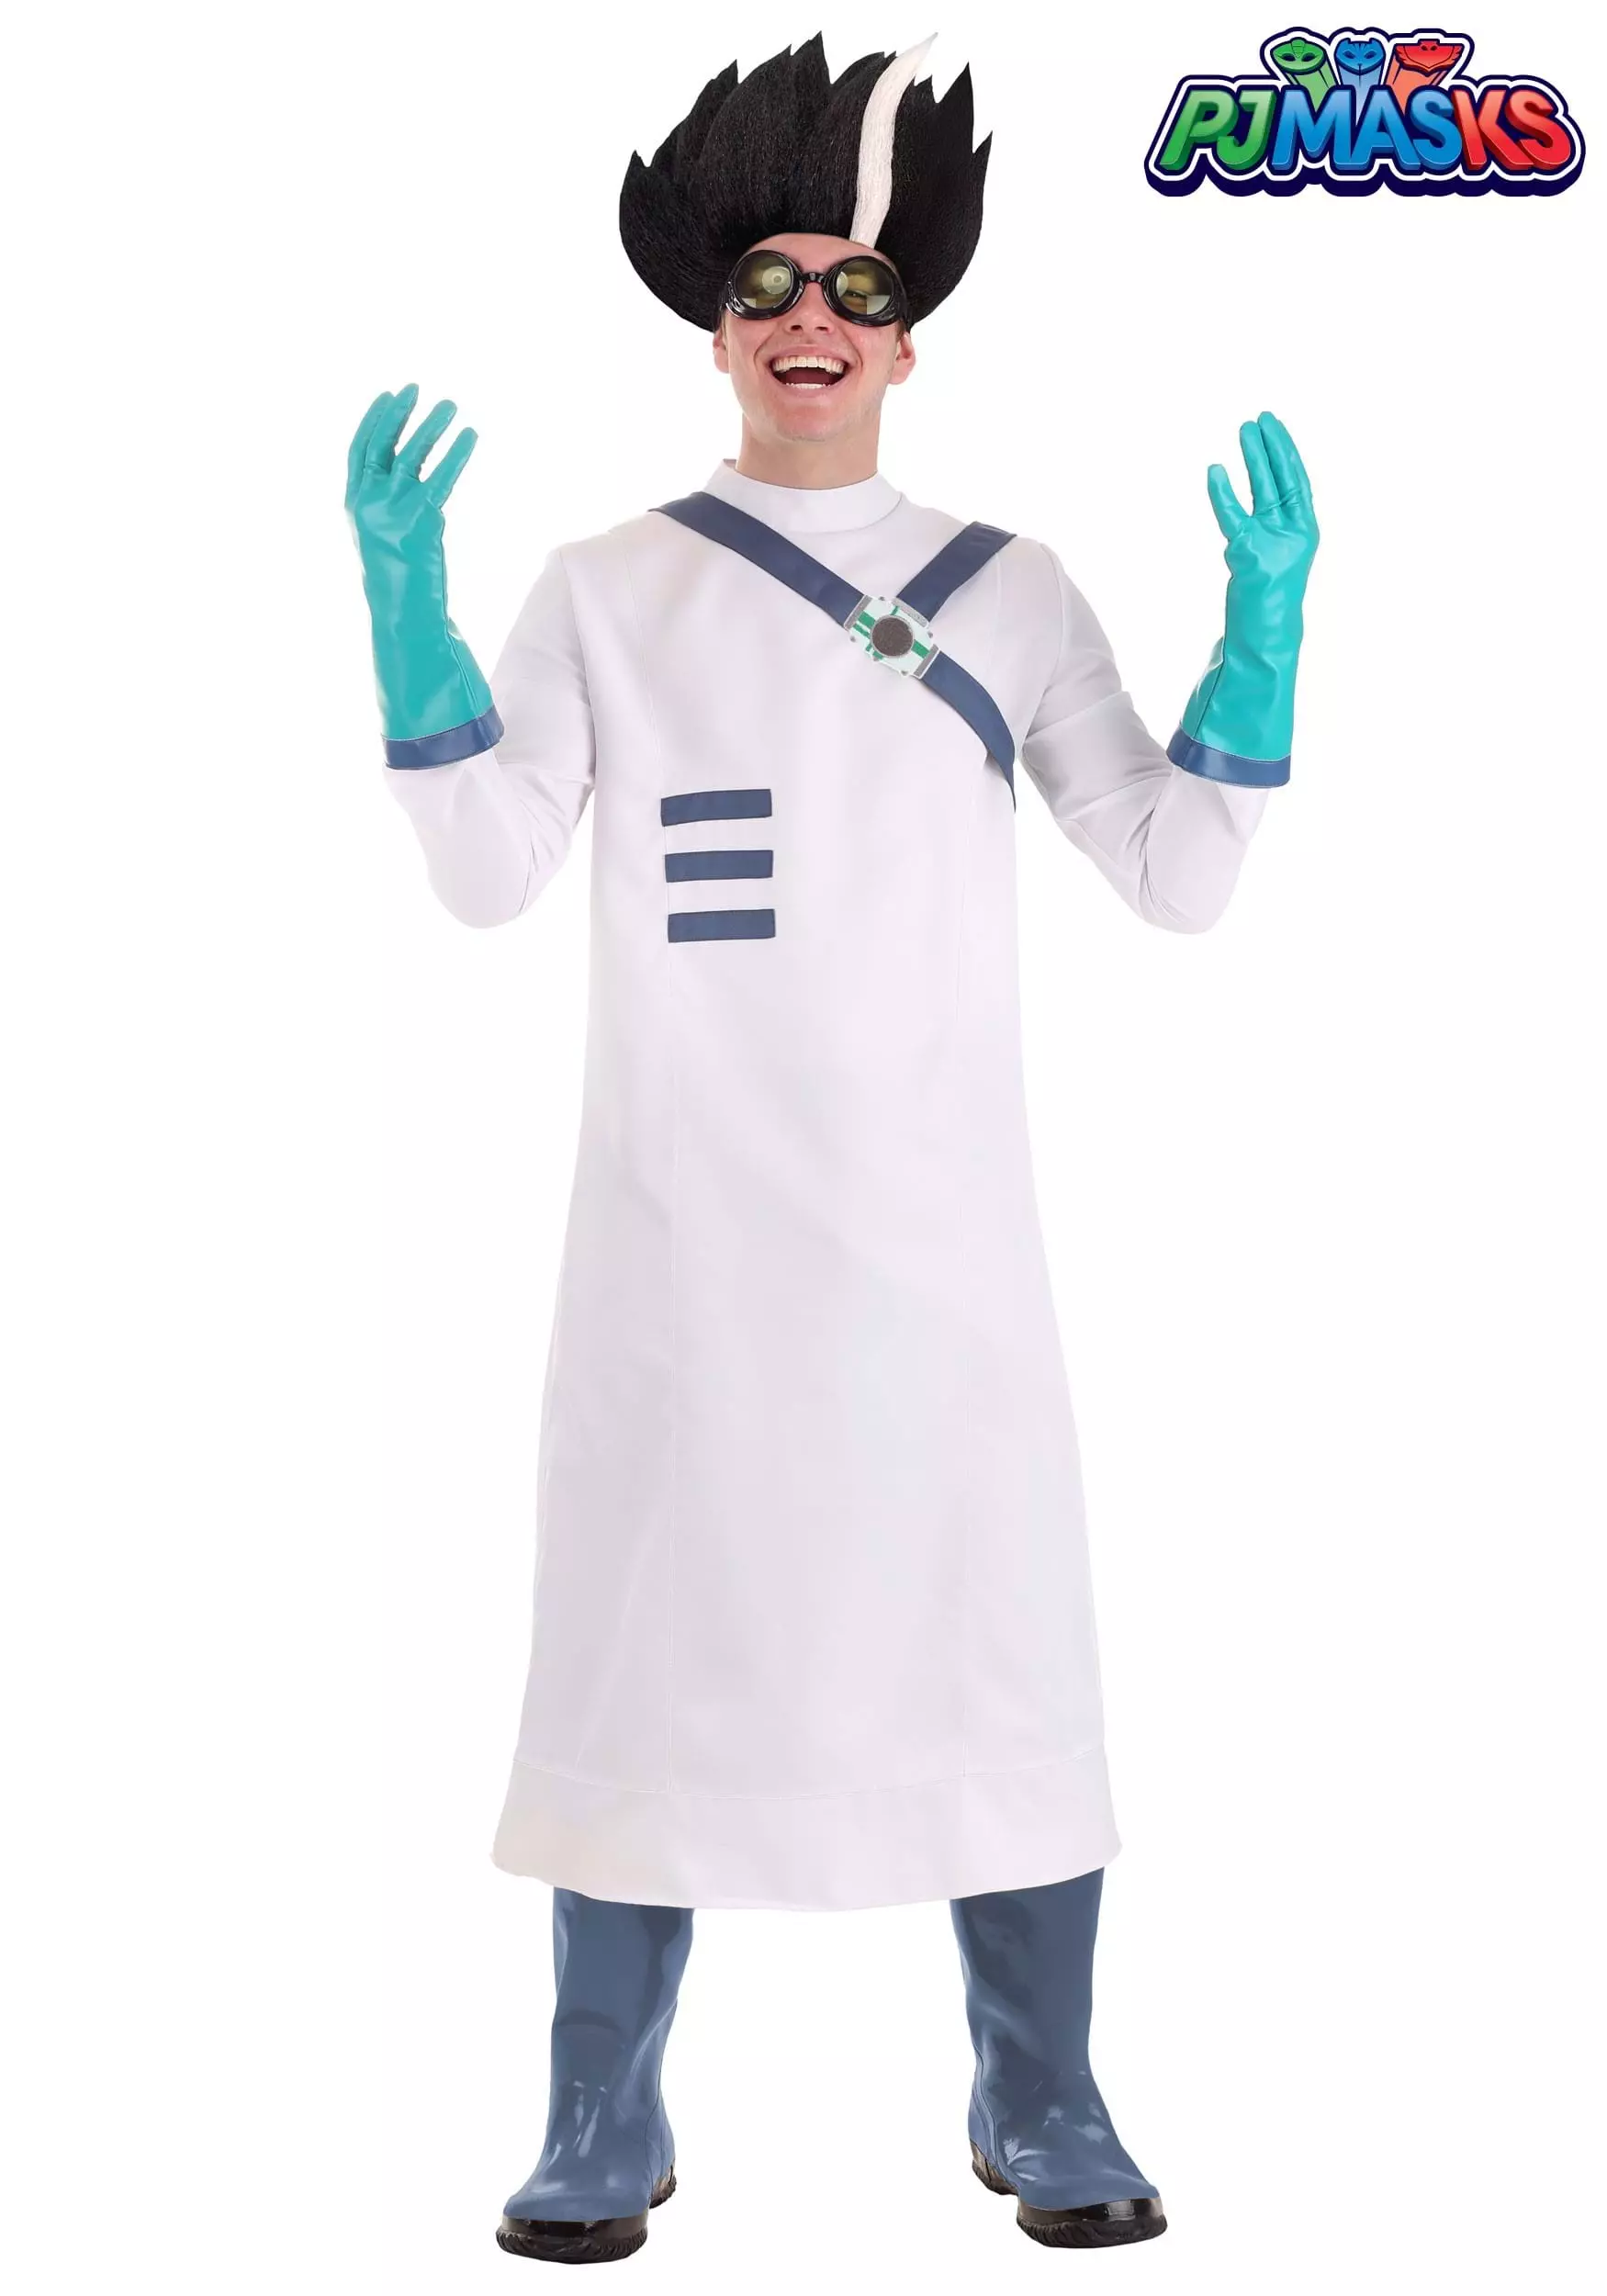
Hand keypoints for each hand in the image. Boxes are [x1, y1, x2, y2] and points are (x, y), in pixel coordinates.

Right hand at [343, 384, 494, 750]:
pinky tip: (470, 436)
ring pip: (413, 454)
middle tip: (419, 388)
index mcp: (354, 504)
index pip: (360, 450)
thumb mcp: (388, 537)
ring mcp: (391, 510)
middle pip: (383, 444)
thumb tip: (427, 483)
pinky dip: (457, 455)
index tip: (391, 395)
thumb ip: (397, 506)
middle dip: (401, 413)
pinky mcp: (419, 521)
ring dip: (433, 427)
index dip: (375, 420)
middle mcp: (367, 502)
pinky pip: (441, 478)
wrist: (402, 617)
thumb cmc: (399, 584)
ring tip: (451, 406)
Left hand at [1206, 411, 1318, 596]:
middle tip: (1259, 418)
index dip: (1286, 451)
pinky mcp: (1248, 552)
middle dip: (1272, 445)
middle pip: (1282, 478)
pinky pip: (1232, 515)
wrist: (1267, 630)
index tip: (1274, 426)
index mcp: (1303, 529)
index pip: (1296, 480)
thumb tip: (1261, 495)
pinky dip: (1222, 493)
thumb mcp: (1274, 553)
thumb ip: (1269, 524)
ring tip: (1245, 429)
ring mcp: (1273, 540)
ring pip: (1263, 488)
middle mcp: (1293, 531)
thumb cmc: (1268, 595)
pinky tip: (1215, 471)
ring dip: (1254, 457)